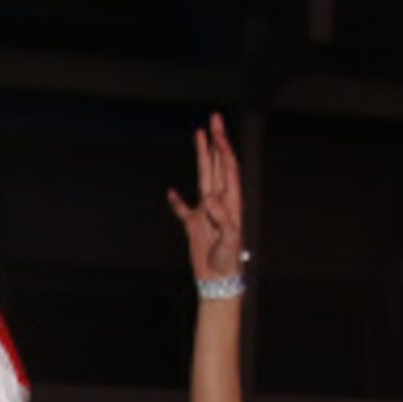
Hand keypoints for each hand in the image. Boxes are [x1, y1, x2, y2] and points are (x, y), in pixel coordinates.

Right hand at [163, 112, 245, 281]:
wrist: (218, 281)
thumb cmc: (228, 263)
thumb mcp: (229, 240)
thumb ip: (222, 217)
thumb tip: (211, 198)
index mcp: (231, 203)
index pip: (228, 168)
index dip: (223, 148)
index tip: (216, 131)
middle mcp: (220, 203)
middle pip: (218, 165)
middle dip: (216, 142)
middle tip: (214, 119)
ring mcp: (207, 212)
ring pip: (204, 177)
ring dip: (202, 157)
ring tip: (199, 136)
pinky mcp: (194, 226)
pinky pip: (183, 210)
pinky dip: (176, 201)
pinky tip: (171, 192)